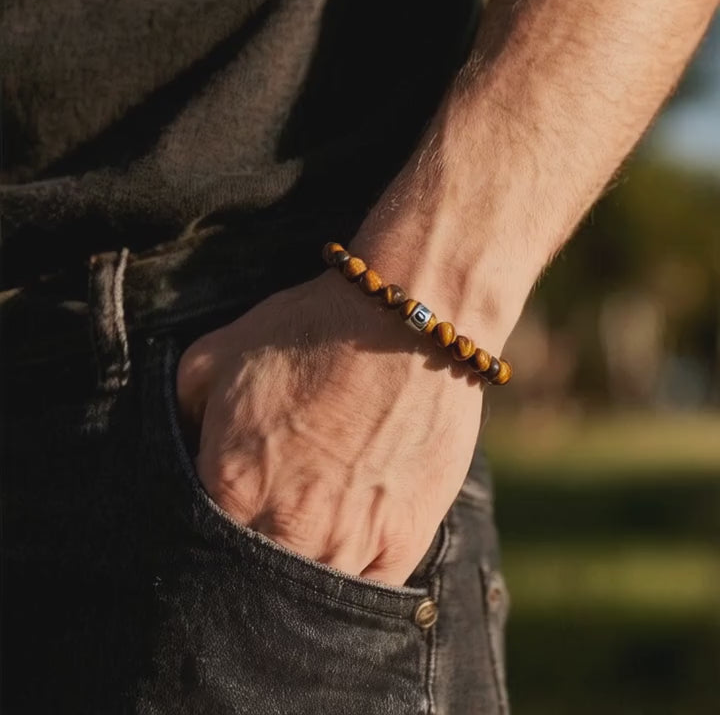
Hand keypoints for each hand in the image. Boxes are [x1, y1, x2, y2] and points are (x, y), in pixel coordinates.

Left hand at [176, 269, 484, 583]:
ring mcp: (350, 543)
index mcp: (231, 486)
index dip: (196, 537)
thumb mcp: (215, 354)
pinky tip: (345, 550)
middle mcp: (288, 529)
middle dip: (244, 566)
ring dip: (299, 576)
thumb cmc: (310, 329)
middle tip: (257, 528)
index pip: (193, 548)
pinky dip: (351, 582)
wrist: (406, 318)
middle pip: (249, 585)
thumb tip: (178, 447)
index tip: (212, 516)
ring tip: (301, 539)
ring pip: (309, 598)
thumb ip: (179, 412)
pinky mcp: (403, 541)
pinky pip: (368, 592)